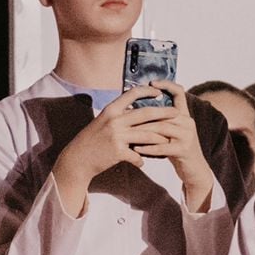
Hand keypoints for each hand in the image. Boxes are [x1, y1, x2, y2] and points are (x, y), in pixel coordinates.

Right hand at [53, 93, 172, 214]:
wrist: (77, 159)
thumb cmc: (91, 140)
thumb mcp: (103, 122)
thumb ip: (119, 115)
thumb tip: (135, 109)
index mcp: (111, 110)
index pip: (132, 94)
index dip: (148, 91)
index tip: (159, 92)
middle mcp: (114, 120)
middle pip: (146, 113)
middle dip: (164, 113)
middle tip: (177, 113)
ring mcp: (116, 136)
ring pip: (146, 135)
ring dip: (159, 139)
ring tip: (168, 141)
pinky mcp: (117, 152)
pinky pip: (137, 155)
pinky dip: (141, 160)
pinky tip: (142, 163)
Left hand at [126, 86, 214, 210]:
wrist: (195, 171)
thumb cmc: (178, 150)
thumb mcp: (172, 132)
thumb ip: (162, 120)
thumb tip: (138, 109)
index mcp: (184, 115)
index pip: (179, 93)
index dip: (167, 84)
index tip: (151, 83)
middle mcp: (188, 122)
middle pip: (163, 112)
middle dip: (144, 114)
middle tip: (126, 114)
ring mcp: (187, 136)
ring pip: (162, 128)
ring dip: (143, 130)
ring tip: (128, 132)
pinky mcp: (184, 150)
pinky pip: (163, 146)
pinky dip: (148, 147)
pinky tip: (135, 148)